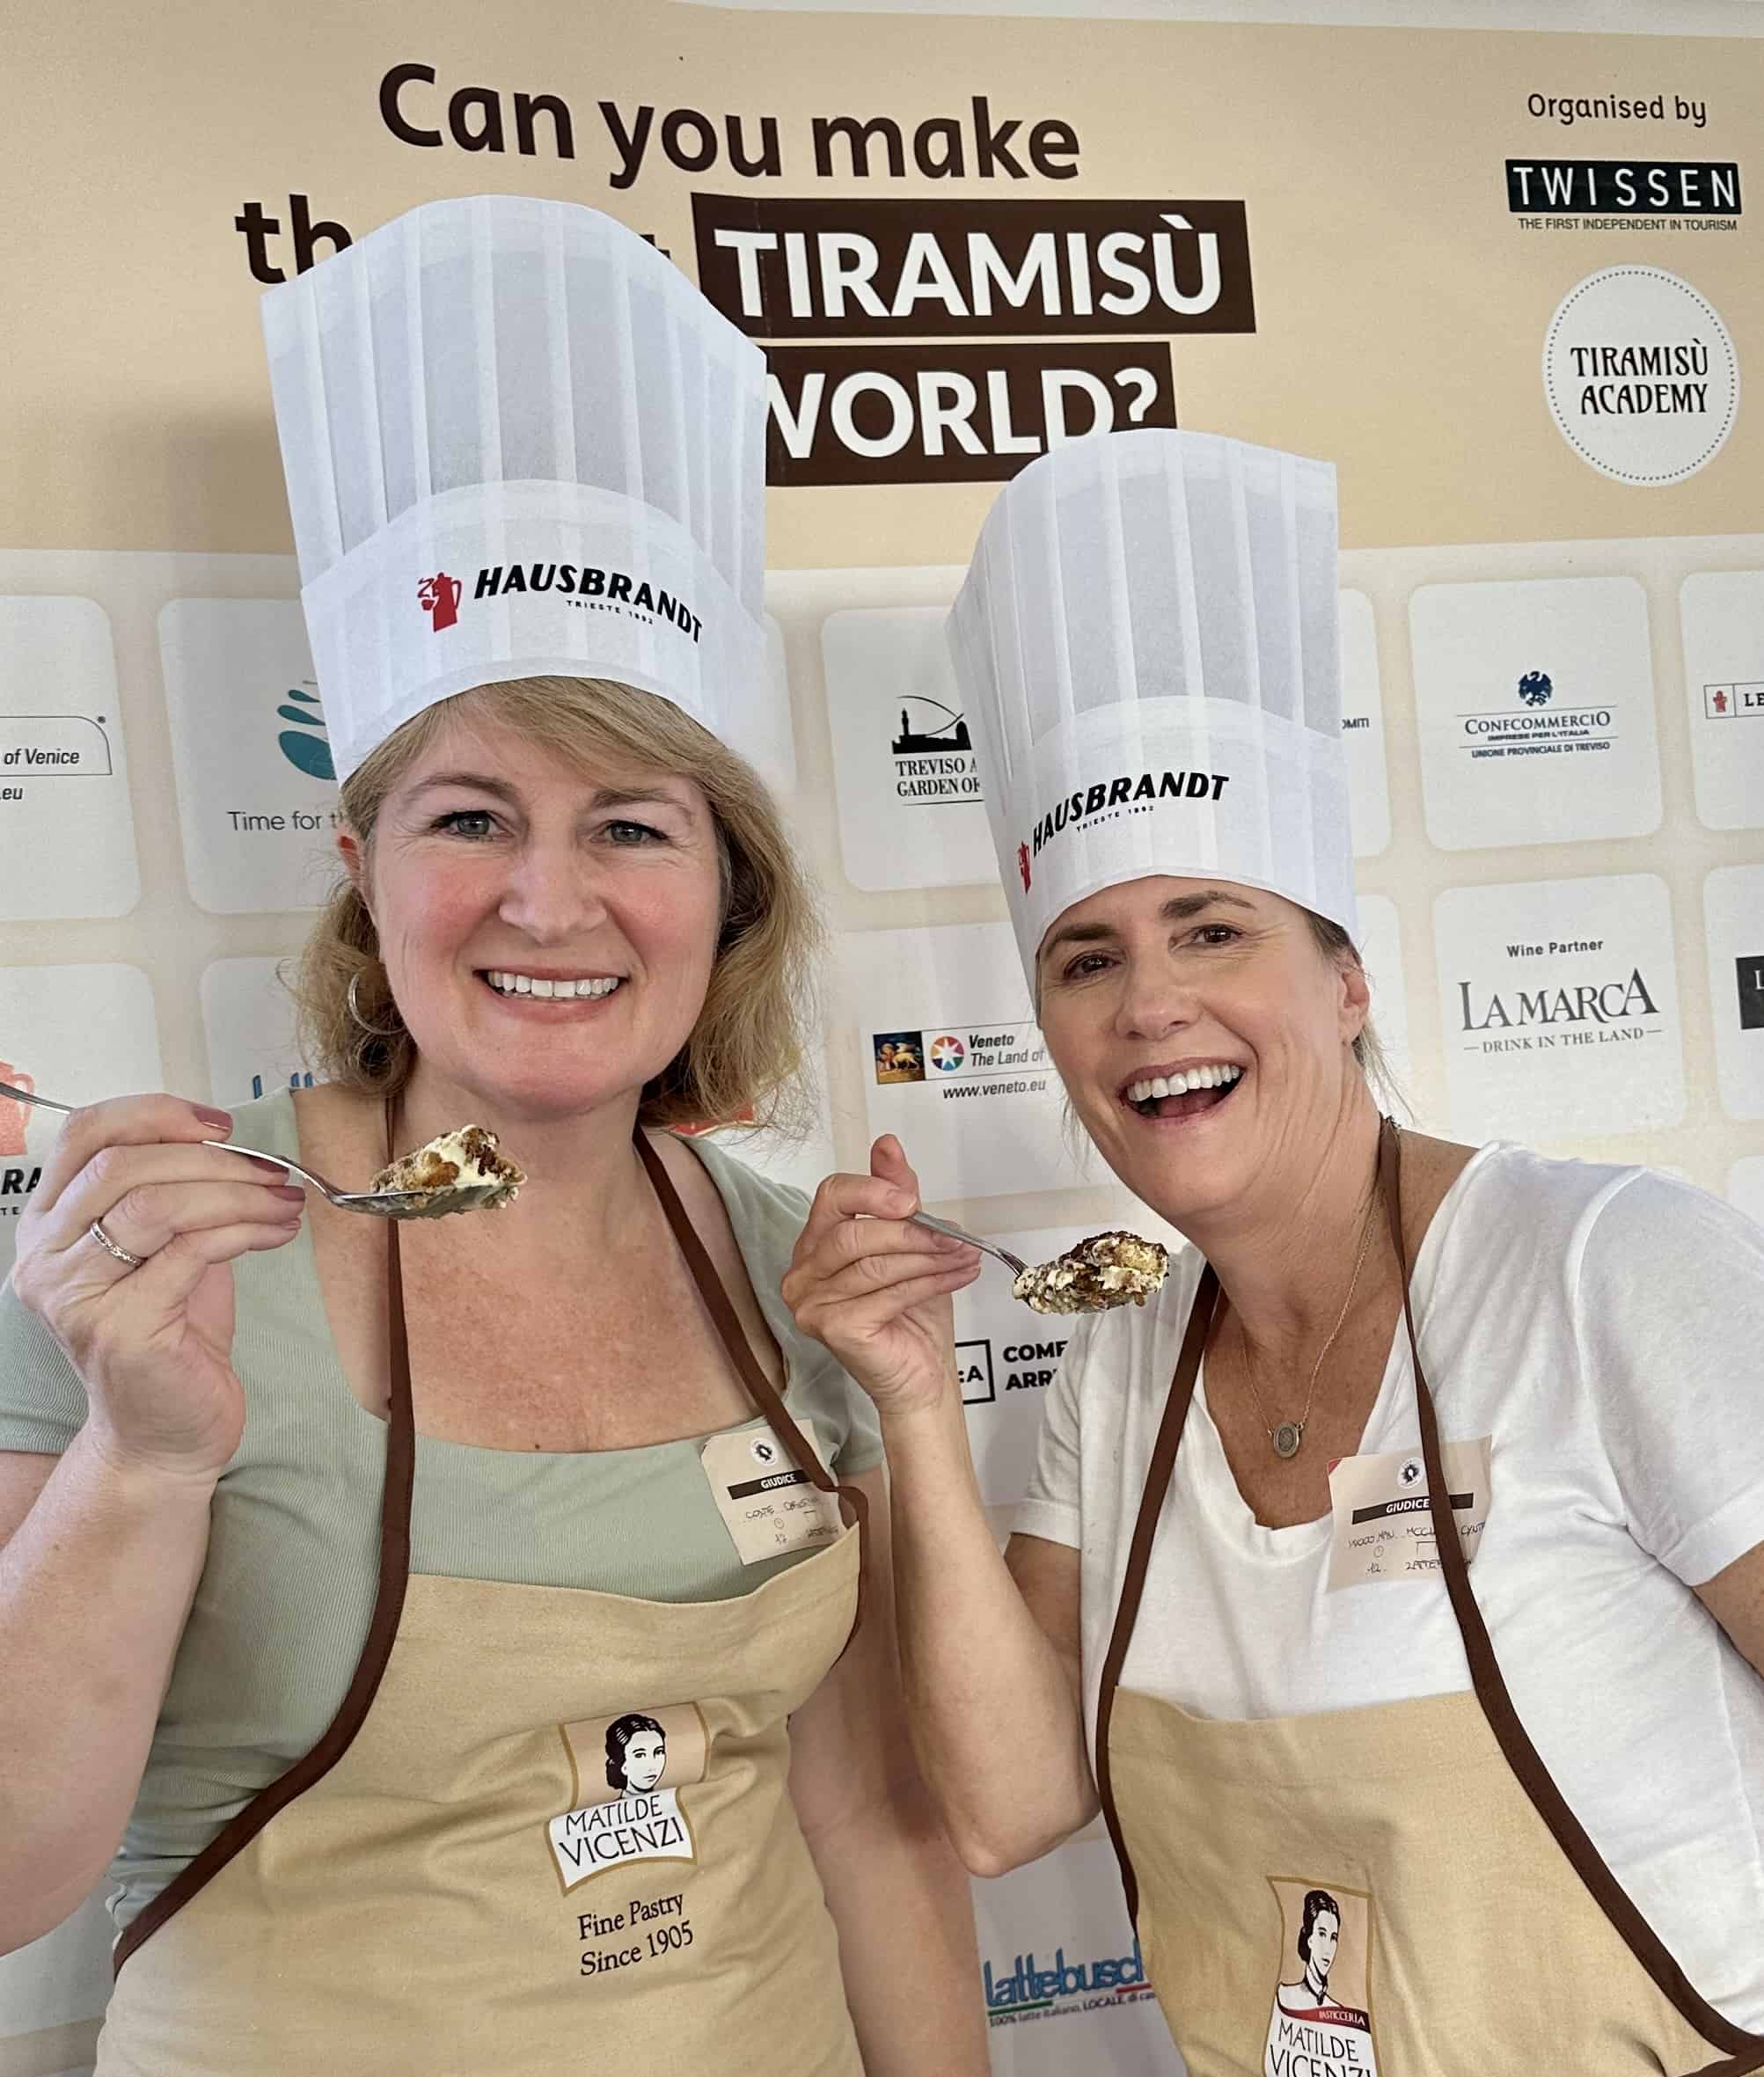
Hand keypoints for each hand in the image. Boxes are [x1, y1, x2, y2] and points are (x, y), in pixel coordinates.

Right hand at [9, 1096, 306, 1478]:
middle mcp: (47, 1256)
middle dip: (212, 1159)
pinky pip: (190, 1250)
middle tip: (273, 1171)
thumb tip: (232, 1143)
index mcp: (49, 1224)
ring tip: (284, 1201)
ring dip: (237, 1192)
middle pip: (123, 1164)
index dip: (155, 1114)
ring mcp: (77, 1294)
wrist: (165, 1434)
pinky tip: (277, 1231)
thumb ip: (177, 1193)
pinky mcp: (121, 1326)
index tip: (219, 1124)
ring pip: (156, 1203)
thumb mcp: (168, 1249)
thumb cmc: (171, 1338)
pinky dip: (245, 1229)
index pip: (84, 1135)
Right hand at [783, 1136, 981, 1418]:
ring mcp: (811, 1304)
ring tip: (963, 1255)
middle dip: (910, 1231)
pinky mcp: (833, 1329)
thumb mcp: (910, 1241)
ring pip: (874, 1264)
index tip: (911, 1198)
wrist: (920, 1373)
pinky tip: (956, 1276)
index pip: (831, 1196)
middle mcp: (803, 1273)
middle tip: (952, 1236)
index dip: (872, 1191)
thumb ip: (896, 1193)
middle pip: (853, 1232)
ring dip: (928, 1257)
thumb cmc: (911, 1312)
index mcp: (814, 1243)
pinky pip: (886, 1294)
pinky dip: (928, 1283)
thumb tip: (887, 1144)